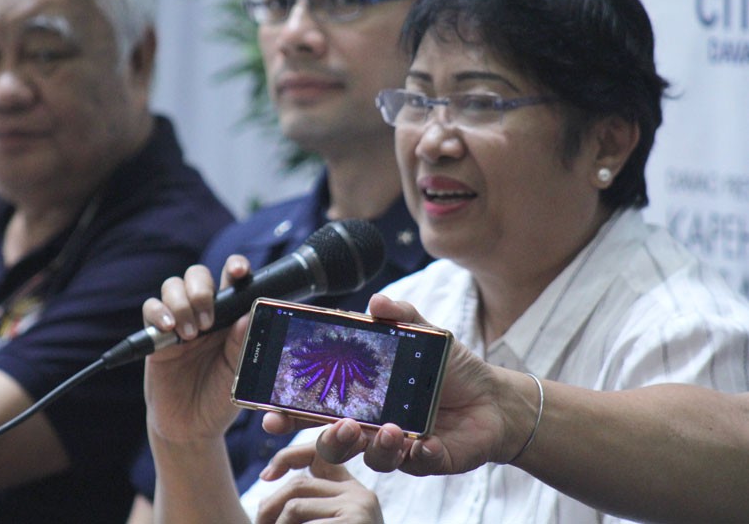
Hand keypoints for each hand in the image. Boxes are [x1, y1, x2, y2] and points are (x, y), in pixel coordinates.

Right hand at [143, 256, 251, 443]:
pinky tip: (169, 329)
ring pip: (173, 286)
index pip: (233, 281)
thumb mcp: (238, 372)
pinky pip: (150, 308)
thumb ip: (242, 344)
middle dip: (201, 288)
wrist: (192, 426)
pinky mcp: (156, 335)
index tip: (238, 271)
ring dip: (181, 303)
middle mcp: (205, 313)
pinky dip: (158, 312)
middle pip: (198, 275)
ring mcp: (179, 321)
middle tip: (209, 320)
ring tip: (192, 333)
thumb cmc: (220, 396)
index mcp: (231, 316)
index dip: (235, 267)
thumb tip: (248, 316)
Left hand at [256, 442, 382, 523]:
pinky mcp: (354, 521)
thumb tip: (269, 476)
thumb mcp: (324, 520)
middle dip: (270, 506)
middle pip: (300, 484)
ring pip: (295, 505)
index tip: (267, 475)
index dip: (290, 456)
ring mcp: (358, 507)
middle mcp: (360, 495)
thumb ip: (306, 502)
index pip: (321, 454)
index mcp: (353, 493)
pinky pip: (302, 523)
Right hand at [268, 293, 529, 475]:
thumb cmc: (449, 368)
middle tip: (339, 425)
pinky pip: (414, 465)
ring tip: (390, 429)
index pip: (315, 407)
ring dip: (375, 447)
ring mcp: (396, 445)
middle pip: (334, 442)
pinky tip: (423, 443)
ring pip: (371, 458)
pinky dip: (417, 456)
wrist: (493, 397)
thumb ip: (400, 315)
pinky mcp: (426, 460)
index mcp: (360, 396)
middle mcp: (371, 425)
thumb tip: (376, 300)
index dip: (289, 413)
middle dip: (328, 439)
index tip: (270, 414)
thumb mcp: (424, 333)